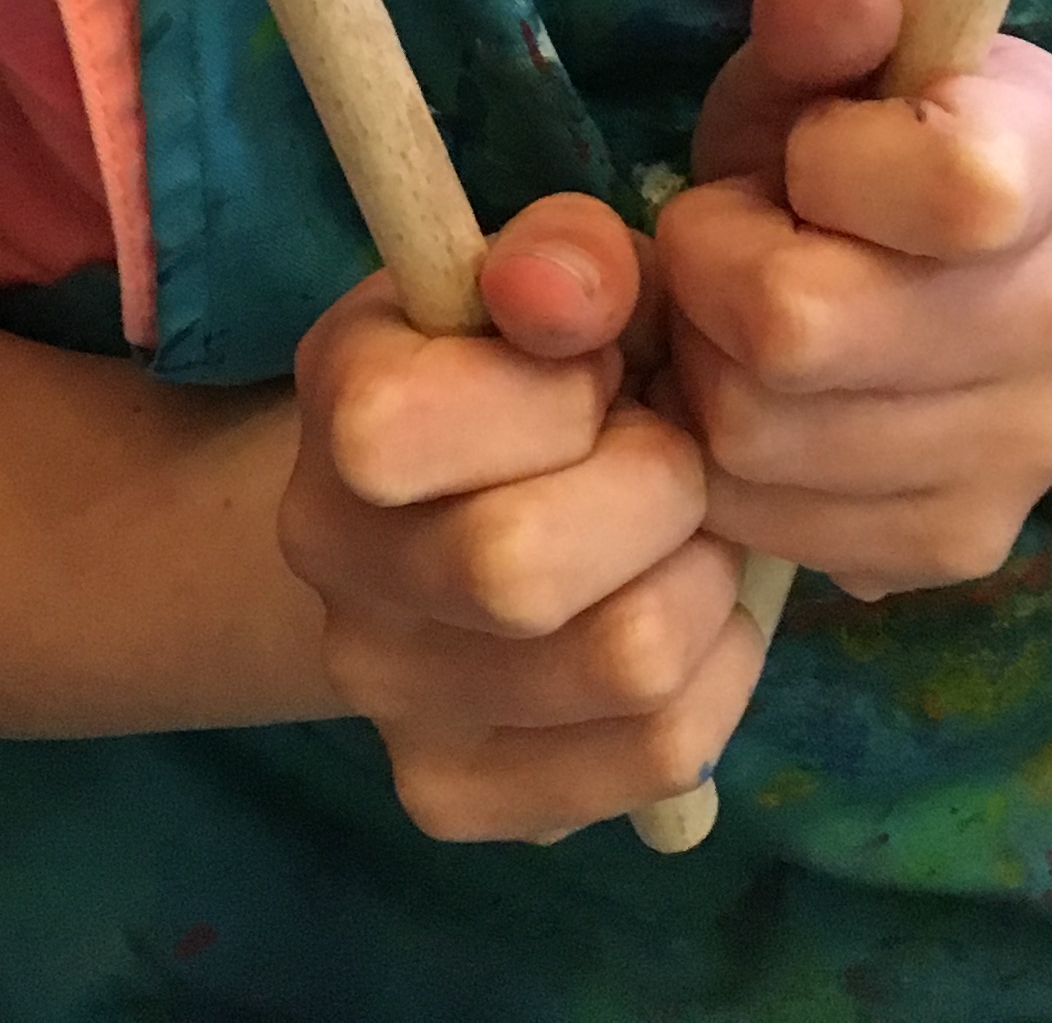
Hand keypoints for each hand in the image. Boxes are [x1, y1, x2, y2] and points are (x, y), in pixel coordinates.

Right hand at [277, 194, 768, 840]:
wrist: (476, 493)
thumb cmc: (544, 360)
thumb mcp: (561, 274)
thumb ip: (570, 257)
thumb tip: (567, 297)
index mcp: (338, 408)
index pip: (396, 433)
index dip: (554, 393)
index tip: (600, 369)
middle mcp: (332, 566)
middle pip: (519, 574)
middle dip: (657, 490)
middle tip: (670, 455)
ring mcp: (386, 699)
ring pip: (621, 669)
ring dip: (700, 577)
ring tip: (680, 530)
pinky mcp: (461, 795)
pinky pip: (661, 756)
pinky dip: (718, 669)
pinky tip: (679, 604)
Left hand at [657, 0, 1051, 596]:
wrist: (970, 283)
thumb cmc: (866, 140)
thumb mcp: (830, 62)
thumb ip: (819, 19)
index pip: (955, 186)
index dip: (827, 164)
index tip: (811, 153)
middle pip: (801, 328)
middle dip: (714, 269)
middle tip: (729, 239)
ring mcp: (1034, 446)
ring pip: (759, 439)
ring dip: (707, 368)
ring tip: (741, 318)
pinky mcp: (964, 542)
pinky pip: (767, 526)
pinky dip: (730, 467)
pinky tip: (767, 400)